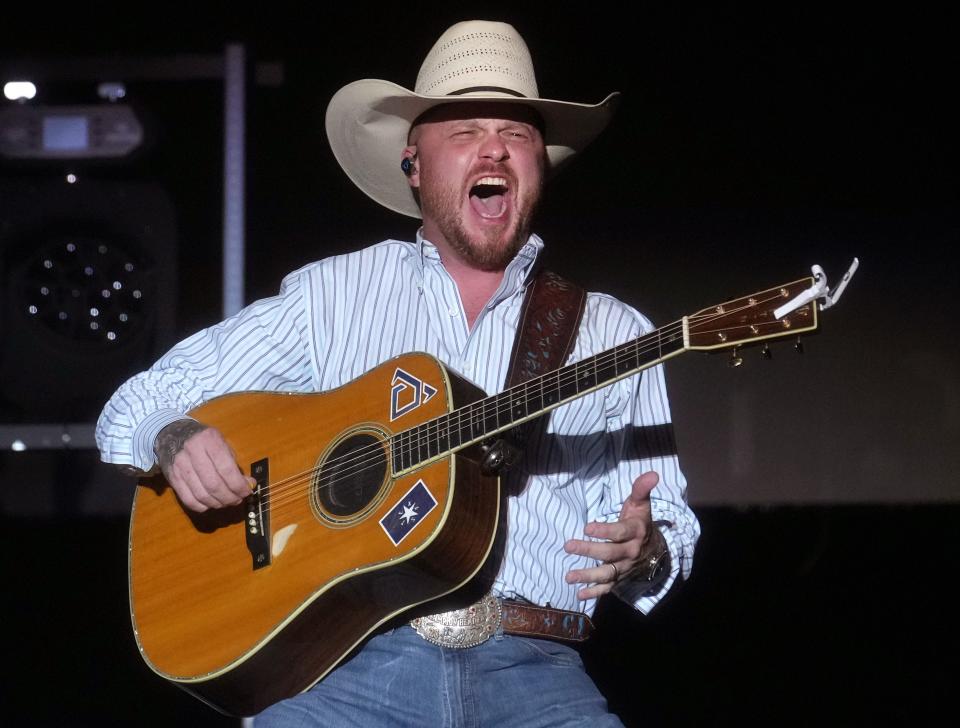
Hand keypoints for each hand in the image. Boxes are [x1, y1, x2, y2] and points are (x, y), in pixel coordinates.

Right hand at [155, 419, 253, 511]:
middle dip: (229, 497)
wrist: (173, 435)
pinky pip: (188, 500)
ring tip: (227, 502)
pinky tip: (212, 503)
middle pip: (214, 485)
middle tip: (238, 500)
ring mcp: (180, 467)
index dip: (238, 485)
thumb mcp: (221, 443)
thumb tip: (247, 485)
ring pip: (202, 495)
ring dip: (218, 503)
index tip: (247, 491)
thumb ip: (234, 464)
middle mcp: (192, 452)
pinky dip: (203, 506)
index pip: (226, 469)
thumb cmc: (204, 440)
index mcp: (209, 440)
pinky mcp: (172, 479)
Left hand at [563, 471, 660, 599]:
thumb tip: (653, 473)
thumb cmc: (639, 520)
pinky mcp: (620, 577)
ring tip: (569, 577)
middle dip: (589, 550)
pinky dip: (595, 592)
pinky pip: (608, 587)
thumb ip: (641, 488)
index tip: (587, 527)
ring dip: (588, 576)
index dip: (604, 530)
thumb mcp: (641, 503)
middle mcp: (631, 551)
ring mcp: (625, 567)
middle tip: (568, 546)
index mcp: (635, 531)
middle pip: (610, 553)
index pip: (620, 532)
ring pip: (608, 573)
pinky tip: (579, 594)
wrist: (654, 547)